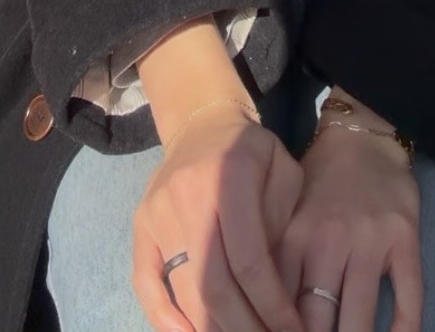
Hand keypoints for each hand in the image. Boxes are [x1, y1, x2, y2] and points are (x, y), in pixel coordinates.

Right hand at [133, 103, 305, 331]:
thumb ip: (283, 224)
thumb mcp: (284, 171)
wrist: (203, 123)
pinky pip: (146, 284)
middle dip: (246, 327)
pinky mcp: (140, 226)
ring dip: (213, 329)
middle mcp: (186, 195)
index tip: (294, 331)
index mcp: (230, 177)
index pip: (249, 260)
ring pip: (183, 291)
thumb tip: (282, 291)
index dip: (272, 304)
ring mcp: (157, 213)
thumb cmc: (253, 152)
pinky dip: (165, 320)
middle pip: (213, 285)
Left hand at [277, 123, 420, 331]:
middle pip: (320, 320)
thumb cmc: (319, 183)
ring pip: (361, 316)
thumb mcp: (289, 217)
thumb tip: (262, 311)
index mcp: (295, 239)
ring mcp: (370, 241)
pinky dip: (405, 328)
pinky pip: (409, 296)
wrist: (362, 136)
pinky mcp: (405, 239)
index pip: (282, 308)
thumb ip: (279, 264)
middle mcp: (330, 241)